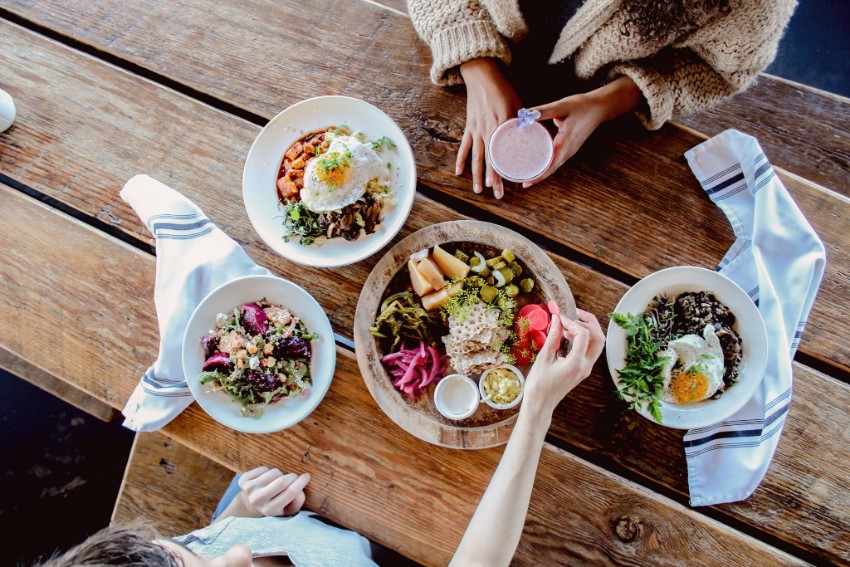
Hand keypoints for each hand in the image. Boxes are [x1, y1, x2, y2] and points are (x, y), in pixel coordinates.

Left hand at [237, 466, 309, 516]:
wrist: (251, 504)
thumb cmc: (275, 504)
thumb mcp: (288, 509)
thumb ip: (298, 502)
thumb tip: (299, 491)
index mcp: (270, 510)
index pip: (290, 492)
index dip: (301, 482)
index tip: (307, 476)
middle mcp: (258, 501)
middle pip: (282, 481)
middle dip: (292, 476)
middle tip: (294, 477)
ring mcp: (249, 490)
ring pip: (274, 473)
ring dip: (279, 474)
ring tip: (276, 481)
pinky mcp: (243, 480)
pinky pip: (264, 468)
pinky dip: (268, 471)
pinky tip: (266, 479)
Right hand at [458, 58, 521, 198]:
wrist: (480, 75)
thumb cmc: (502, 88)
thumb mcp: (517, 102)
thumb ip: (524, 119)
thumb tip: (535, 132)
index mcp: (501, 124)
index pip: (501, 153)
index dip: (501, 170)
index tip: (504, 183)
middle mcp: (487, 130)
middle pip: (489, 160)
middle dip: (492, 178)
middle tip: (497, 194)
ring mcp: (476, 130)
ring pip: (476, 157)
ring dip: (477, 175)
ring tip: (479, 190)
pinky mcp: (469, 127)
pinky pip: (464, 146)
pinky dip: (460, 160)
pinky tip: (459, 172)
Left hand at [521, 94, 606, 186]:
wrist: (601, 107)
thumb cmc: (583, 106)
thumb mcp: (562, 106)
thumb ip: (543, 111)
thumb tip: (525, 114)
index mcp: (565, 144)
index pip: (550, 166)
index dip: (538, 176)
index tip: (525, 183)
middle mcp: (568, 151)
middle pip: (551, 170)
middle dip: (537, 177)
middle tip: (522, 182)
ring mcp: (570, 150)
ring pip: (554, 166)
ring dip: (542, 172)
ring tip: (527, 175)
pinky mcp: (570, 146)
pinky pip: (557, 159)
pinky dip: (547, 164)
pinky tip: (539, 161)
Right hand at [522, 309, 604, 416]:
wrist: (540, 404)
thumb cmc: (539, 384)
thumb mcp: (544, 358)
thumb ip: (553, 337)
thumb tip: (557, 319)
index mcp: (576, 363)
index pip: (583, 335)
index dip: (572, 322)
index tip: (559, 318)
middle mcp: (585, 366)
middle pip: (599, 338)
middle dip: (588, 322)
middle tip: (574, 314)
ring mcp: (586, 368)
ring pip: (597, 344)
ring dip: (587, 330)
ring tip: (569, 325)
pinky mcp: (582, 369)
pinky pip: (589, 350)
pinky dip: (583, 339)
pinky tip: (568, 336)